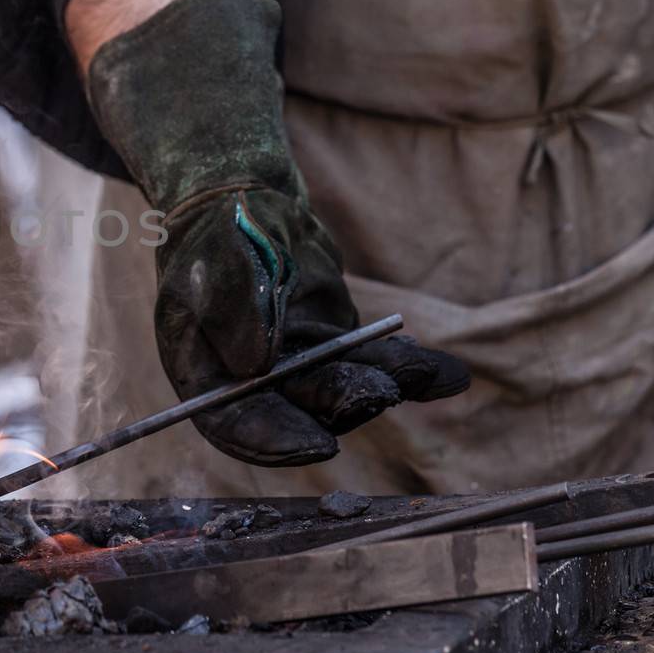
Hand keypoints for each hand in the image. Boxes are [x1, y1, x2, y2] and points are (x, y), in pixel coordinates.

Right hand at [155, 186, 466, 464]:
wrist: (253, 207)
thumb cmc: (223, 232)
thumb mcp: (221, 259)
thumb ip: (235, 307)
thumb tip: (257, 366)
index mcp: (207, 372)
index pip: (234, 423)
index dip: (274, 441)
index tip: (319, 446)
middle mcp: (253, 384)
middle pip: (298, 413)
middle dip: (342, 405)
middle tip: (379, 392)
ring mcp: (298, 369)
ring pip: (343, 390)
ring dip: (383, 384)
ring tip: (422, 369)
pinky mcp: (338, 351)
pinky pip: (374, 365)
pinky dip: (410, 370)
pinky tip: (446, 374)